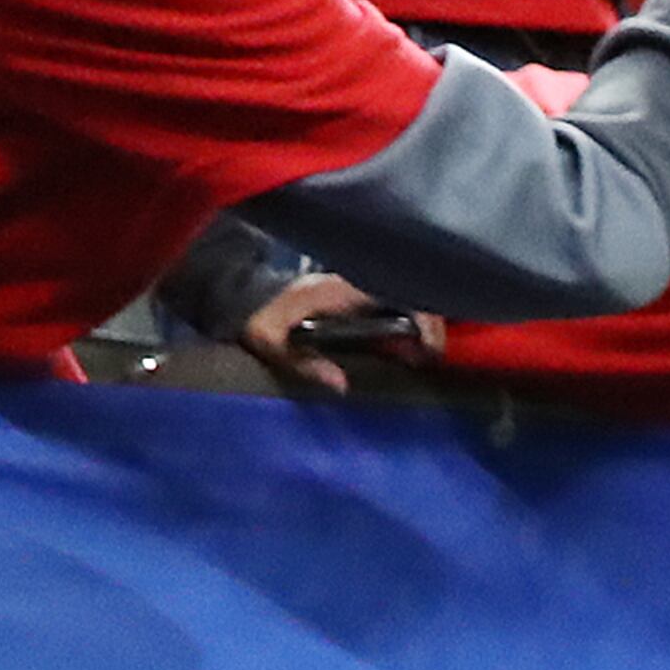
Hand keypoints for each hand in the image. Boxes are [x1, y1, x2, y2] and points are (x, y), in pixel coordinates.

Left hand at [244, 275, 442, 396]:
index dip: (425, 321)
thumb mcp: (270, 341)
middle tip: (431, 360)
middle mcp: (354, 283)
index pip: (400, 295)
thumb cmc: (256, 316)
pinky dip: (405, 323)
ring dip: (420, 325)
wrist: (239, 294)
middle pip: (411, 295)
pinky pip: (391, 304)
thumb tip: (341, 385)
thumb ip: (304, 363)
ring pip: (404, 298)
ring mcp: (355, 286)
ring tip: (421, 357)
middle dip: (431, 326)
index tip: (429, 352)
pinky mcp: (352, 294)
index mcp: (342, 290)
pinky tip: (404, 347)